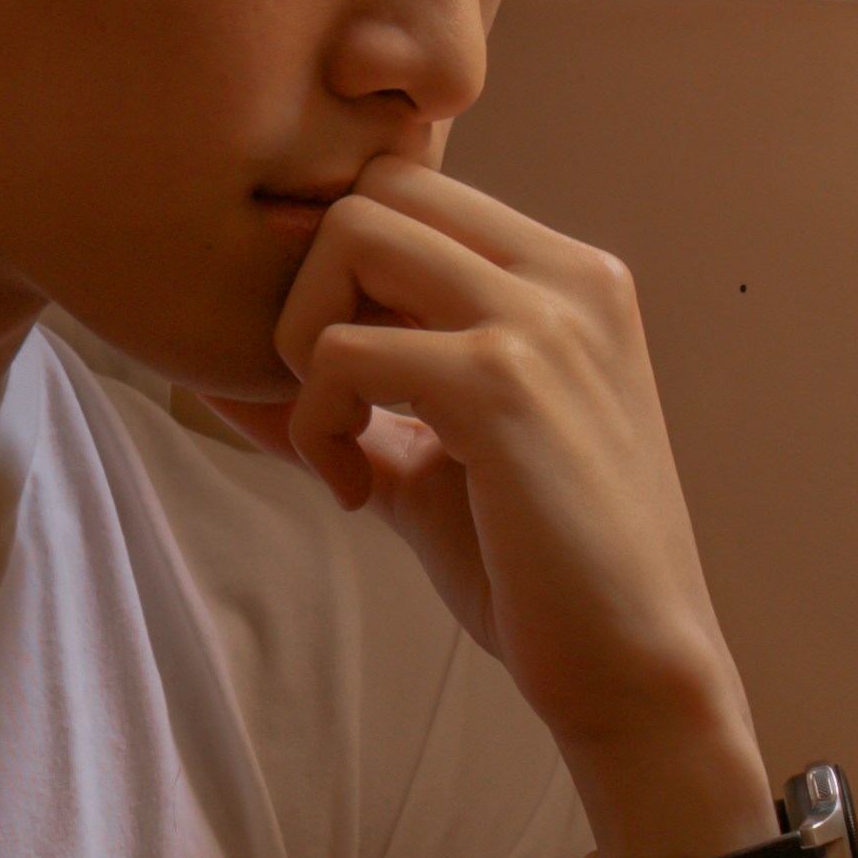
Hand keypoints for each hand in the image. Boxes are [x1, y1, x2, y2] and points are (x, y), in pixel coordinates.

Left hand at [241, 162, 760, 826]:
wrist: (635, 671)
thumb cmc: (543, 574)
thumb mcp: (435, 464)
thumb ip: (354, 407)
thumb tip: (222, 381)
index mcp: (570, 279)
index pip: (415, 188)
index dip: (345, 272)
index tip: (344, 376)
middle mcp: (568, 276)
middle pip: (377, 186)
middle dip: (316, 285)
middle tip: (329, 395)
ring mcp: (541, 322)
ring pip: (353, 234)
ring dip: (307, 339)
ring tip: (339, 437)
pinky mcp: (502, 387)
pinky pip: (343, 351)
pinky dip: (317, 420)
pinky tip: (350, 492)